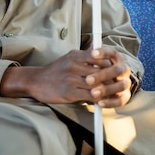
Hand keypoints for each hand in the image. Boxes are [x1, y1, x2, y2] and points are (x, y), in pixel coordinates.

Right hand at [0, 47, 132, 107]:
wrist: (36, 81)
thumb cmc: (55, 71)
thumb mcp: (69, 58)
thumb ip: (85, 56)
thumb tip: (100, 53)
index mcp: (76, 55)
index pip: (101, 58)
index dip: (111, 67)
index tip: (116, 73)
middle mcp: (74, 65)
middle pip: (101, 72)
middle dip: (111, 79)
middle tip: (118, 85)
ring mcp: (72, 79)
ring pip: (97, 85)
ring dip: (107, 90)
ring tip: (112, 94)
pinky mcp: (69, 92)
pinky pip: (89, 96)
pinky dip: (98, 99)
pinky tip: (101, 101)